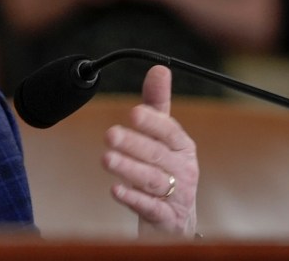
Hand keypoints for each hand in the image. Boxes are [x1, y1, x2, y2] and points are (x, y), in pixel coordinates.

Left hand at [102, 66, 198, 237]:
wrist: (175, 218)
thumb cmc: (167, 168)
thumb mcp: (164, 137)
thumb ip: (158, 104)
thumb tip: (159, 68)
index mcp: (183, 146)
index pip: (170, 132)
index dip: (153, 123)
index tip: (134, 113)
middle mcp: (183, 170)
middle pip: (157, 155)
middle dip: (134, 144)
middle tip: (109, 134)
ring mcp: (176, 195)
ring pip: (152, 181)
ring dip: (129, 169)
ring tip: (106, 159)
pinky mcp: (166, 219)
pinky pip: (151, 209)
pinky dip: (133, 199)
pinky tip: (115, 190)